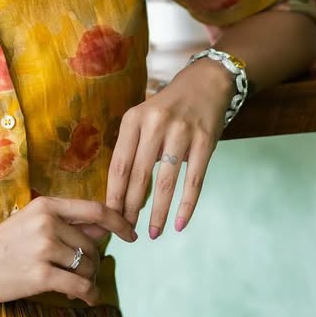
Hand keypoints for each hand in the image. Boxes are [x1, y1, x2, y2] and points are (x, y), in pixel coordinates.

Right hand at [0, 197, 135, 305]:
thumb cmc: (0, 245)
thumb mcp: (31, 222)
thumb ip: (65, 223)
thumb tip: (104, 229)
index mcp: (47, 205)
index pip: (96, 210)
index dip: (119, 222)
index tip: (131, 234)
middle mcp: (48, 222)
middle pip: (92, 244)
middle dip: (94, 262)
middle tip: (85, 273)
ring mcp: (44, 248)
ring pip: (87, 265)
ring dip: (88, 279)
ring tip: (78, 286)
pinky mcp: (40, 275)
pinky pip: (79, 285)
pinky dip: (89, 294)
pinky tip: (87, 299)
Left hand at [106, 59, 234, 236]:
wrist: (206, 83)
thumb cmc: (168, 107)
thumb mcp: (143, 118)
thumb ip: (133, 147)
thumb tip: (120, 193)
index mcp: (133, 119)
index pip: (119, 164)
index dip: (114, 194)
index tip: (109, 218)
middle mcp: (155, 124)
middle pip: (139, 175)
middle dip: (131, 208)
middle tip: (127, 232)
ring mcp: (182, 132)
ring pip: (166, 181)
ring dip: (159, 212)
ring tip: (153, 233)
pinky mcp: (205, 141)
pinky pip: (194, 180)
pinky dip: (187, 205)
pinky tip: (180, 223)